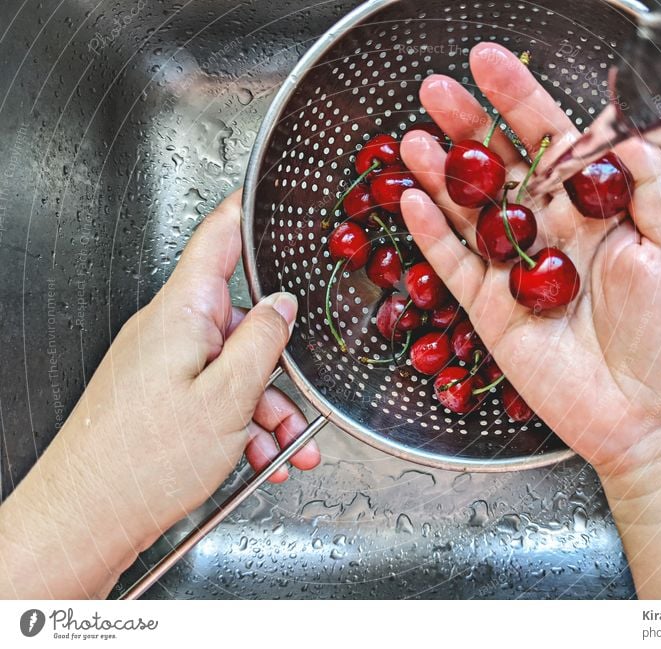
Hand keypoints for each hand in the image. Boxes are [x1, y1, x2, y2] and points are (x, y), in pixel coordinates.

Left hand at [0, 190, 319, 597]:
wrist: (87, 518)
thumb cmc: (142, 462)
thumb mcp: (228, 397)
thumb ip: (263, 342)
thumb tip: (283, 306)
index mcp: (181, 313)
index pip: (217, 237)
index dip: (247, 211)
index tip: (269, 194)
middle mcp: (168, 330)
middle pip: (241, 322)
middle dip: (278, 364)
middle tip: (298, 407)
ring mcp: (163, 363)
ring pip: (234, 367)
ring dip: (266, 407)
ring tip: (282, 451)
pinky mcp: (160, 394)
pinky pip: (215, 393)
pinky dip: (243, 423)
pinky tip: (261, 455)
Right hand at [399, 43, 660, 474]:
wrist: (658, 417)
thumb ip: (648, 184)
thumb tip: (619, 131)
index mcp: (600, 212)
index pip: (554, 142)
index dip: (520, 101)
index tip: (489, 65)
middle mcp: (554, 234)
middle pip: (502, 170)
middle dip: (469, 128)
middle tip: (436, 91)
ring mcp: (518, 273)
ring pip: (470, 213)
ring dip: (441, 175)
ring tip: (414, 138)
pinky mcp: (493, 312)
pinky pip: (455, 267)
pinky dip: (431, 236)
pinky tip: (412, 201)